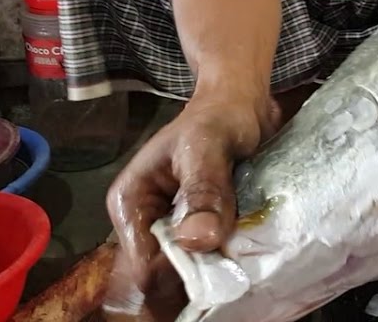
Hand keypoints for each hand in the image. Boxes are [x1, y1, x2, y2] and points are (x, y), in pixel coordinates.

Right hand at [103, 92, 280, 308]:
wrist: (242, 102)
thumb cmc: (220, 116)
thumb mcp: (209, 146)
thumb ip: (204, 190)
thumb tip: (197, 240)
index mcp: (131, 203)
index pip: (144, 264)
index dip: (178, 273)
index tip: (219, 267)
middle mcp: (145, 221)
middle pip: (162, 274)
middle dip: (197, 276)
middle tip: (235, 267)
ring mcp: (171, 227)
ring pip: (186, 271)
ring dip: (214, 270)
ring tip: (243, 261)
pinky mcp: (196, 229)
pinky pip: (206, 259)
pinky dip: (225, 261)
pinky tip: (246, 255)